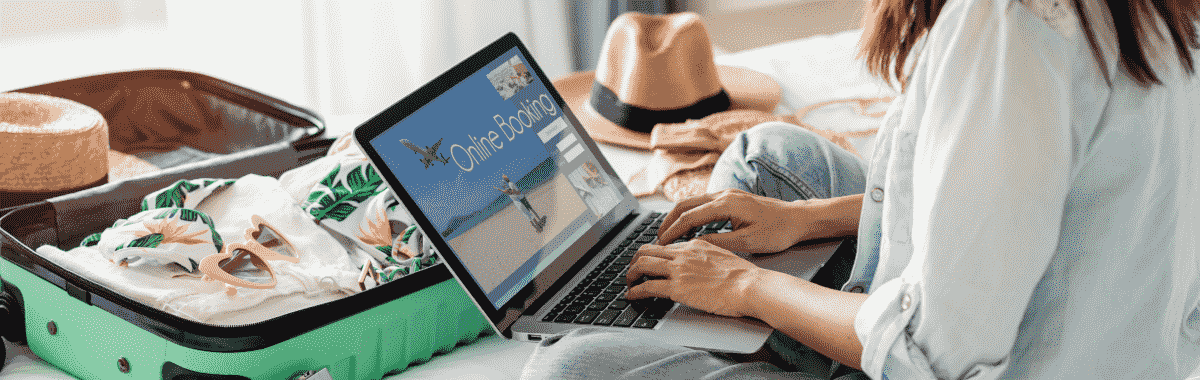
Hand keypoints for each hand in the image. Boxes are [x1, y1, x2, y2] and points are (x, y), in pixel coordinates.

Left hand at [626, 240, 765, 317]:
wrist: (750, 286)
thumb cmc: (743, 276)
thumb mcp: (723, 255)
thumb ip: (706, 256)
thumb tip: (698, 263)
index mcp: (695, 244)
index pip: (665, 246)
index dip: (652, 254)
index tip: (648, 263)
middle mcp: (683, 254)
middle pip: (646, 250)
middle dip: (634, 260)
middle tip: (632, 271)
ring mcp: (679, 270)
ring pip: (641, 265)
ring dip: (630, 275)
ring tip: (628, 283)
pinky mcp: (677, 288)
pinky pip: (647, 287)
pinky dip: (635, 291)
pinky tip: (632, 296)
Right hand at [657, 189, 815, 253]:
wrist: (798, 218)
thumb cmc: (778, 231)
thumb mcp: (748, 242)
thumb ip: (719, 243)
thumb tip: (695, 246)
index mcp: (726, 204)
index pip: (689, 216)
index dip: (672, 230)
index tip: (661, 243)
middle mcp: (724, 194)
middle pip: (685, 204)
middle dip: (668, 221)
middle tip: (657, 238)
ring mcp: (728, 194)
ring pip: (693, 202)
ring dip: (678, 217)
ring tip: (669, 234)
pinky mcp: (732, 198)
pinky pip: (703, 204)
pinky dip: (691, 214)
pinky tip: (689, 227)